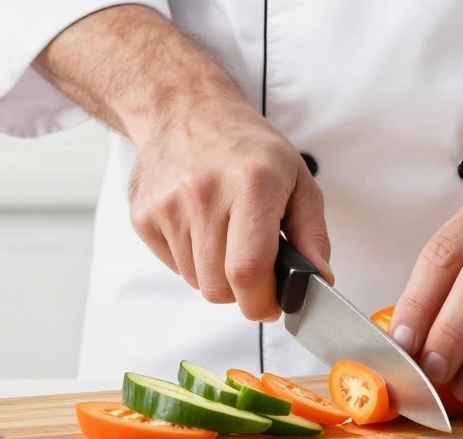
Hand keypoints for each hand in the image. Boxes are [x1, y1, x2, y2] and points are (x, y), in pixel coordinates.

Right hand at [32, 4, 333, 321]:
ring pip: (195, 281)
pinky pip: (173, 266)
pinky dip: (191, 259)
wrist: (186, 110)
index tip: (272, 304)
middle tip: (253, 266)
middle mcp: (205, 193)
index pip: (247, 271)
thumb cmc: (248, 148)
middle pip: (217, 288)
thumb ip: (313, 235)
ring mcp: (168, 205)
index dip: (261, 302)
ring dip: (215, 273)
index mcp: (252, 184)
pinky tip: (201, 227)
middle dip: (241, 291)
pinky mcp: (143, 215)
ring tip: (225, 235)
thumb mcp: (298, 181)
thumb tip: (319, 281)